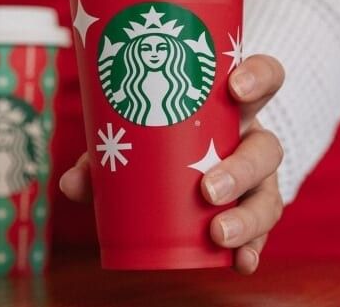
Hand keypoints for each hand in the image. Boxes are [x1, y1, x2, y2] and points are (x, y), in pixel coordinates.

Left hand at [59, 54, 285, 274]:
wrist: (180, 165)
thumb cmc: (157, 138)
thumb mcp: (134, 138)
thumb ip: (103, 158)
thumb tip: (69, 184)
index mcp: (230, 106)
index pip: (264, 78)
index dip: (258, 77)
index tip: (233, 87)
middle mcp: (252, 140)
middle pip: (267, 148)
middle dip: (242, 169)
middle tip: (208, 190)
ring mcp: (258, 180)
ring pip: (269, 196)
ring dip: (248, 217)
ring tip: (218, 233)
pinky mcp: (253, 212)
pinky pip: (262, 232)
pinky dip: (253, 248)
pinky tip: (241, 262)